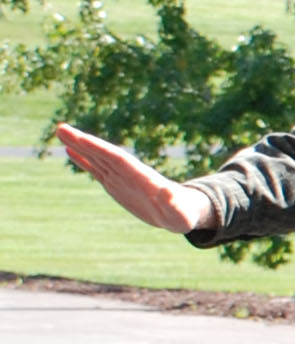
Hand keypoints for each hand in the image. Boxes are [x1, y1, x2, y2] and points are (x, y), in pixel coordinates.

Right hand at [51, 124, 213, 234]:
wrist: (183, 212)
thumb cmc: (183, 215)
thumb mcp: (180, 214)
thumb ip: (173, 204)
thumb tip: (169, 193)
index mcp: (142, 177)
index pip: (117, 159)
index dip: (99, 148)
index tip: (80, 138)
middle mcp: (130, 174)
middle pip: (103, 154)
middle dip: (83, 142)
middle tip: (61, 127)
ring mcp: (122, 178)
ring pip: (97, 159)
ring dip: (79, 146)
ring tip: (61, 132)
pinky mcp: (117, 185)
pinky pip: (97, 170)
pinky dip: (84, 161)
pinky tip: (70, 151)